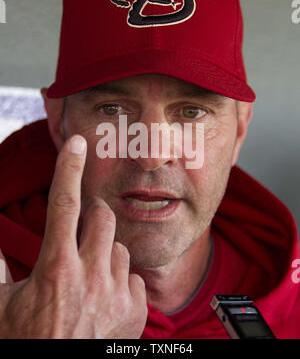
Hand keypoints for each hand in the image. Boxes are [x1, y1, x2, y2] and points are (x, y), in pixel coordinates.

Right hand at [0, 135, 146, 337]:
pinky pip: (134, 278)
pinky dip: (120, 283)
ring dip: (105, 255)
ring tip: (89, 278)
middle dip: (92, 218)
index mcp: (55, 268)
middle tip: (81, 234)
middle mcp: (90, 275)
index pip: (63, 202)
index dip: (68, 167)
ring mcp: (116, 293)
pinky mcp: (135, 310)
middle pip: (102, 217)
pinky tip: (105, 301)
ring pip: (120, 249)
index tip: (76, 143)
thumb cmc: (25, 343)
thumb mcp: (0, 305)